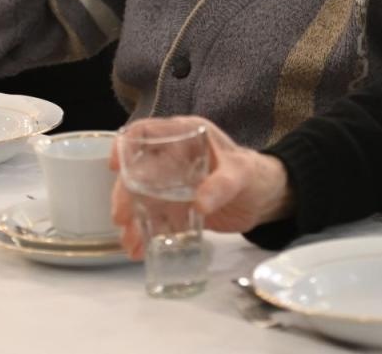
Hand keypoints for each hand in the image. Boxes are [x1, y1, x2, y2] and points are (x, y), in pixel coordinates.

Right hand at [109, 116, 293, 259]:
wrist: (265, 199)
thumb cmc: (254, 174)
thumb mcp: (240, 174)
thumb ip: (222, 185)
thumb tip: (200, 204)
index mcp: (184, 137)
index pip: (145, 132)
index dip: (125, 145)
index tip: (115, 166)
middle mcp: (171, 158)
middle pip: (137, 171)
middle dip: (125, 194)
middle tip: (122, 218)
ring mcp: (171, 184)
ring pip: (142, 198)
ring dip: (132, 219)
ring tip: (130, 241)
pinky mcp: (176, 207)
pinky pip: (155, 218)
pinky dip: (146, 233)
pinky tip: (140, 249)